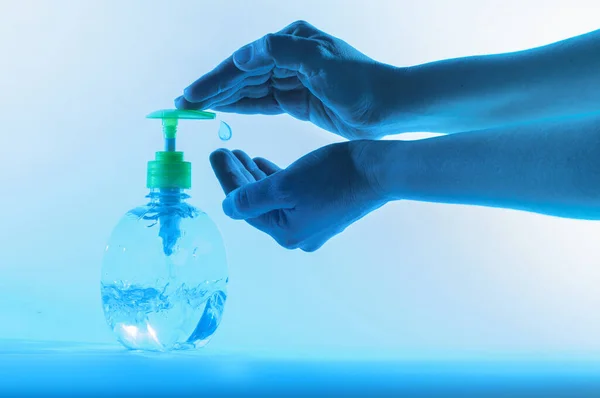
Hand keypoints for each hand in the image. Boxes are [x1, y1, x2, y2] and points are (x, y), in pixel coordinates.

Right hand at [176, 20, 405, 139]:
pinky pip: (264, 102)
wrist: (390, 106)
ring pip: (250, 89)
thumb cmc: (361, 82)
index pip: (245, 62)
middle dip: (212, 89)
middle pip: (242, 75)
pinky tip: (224, 109)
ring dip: (223, 98)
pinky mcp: (298, 99)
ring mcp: (293, 78)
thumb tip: (245, 54)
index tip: (191, 94)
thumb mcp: (323, 63)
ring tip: (195, 108)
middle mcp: (289, 56)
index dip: (216, 79)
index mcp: (292, 42)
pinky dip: (244, 106)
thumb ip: (284, 53)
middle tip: (182, 105)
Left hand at [209, 141, 387, 251]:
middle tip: (224, 151)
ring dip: (255, 176)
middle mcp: (297, 235)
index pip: (244, 205)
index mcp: (285, 232)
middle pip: (257, 204)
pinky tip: (264, 165)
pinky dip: (275, 181)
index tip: (215, 154)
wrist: (378, 171)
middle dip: (239, 176)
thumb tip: (228, 208)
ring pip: (273, 199)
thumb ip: (251, 198)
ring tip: (240, 154)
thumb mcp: (285, 185)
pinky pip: (289, 197)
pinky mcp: (322, 210)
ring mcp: (312, 224)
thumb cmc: (333, 175)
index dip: (227, 178)